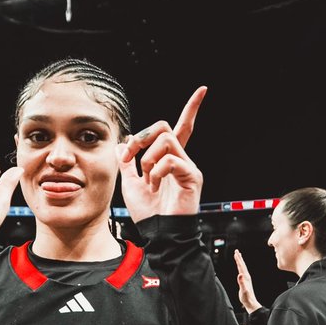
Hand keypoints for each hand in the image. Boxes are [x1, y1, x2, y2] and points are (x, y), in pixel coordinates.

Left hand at [120, 87, 206, 221]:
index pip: (181, 128)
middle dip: (142, 137)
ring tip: (147, 178)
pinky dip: (156, 171)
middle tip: (131, 158)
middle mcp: (181, 159)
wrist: (159, 235)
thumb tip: (122, 143)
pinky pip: (170, 159)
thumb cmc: (149, 213)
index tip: (203, 90)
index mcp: (169, 159)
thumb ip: (128, 163)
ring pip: (166, 139)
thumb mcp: (130, 184)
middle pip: (165, 126)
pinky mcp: (192, 176)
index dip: (191, 109)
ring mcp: (188, 167)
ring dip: (148, 156)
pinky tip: (156, 186)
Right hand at [234, 249, 261, 312]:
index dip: (238, 259)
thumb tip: (240, 274)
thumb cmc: (246, 298)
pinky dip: (240, 267)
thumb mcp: (243, 290)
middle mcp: (246, 277)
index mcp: (245, 277)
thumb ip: (241, 282)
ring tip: (238, 256)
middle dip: (239, 258)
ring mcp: (246, 279)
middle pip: (242, 265)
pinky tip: (239, 267)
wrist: (250, 303)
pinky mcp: (245, 281)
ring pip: (242, 267)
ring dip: (240, 261)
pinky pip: (242, 271)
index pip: (241, 266)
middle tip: (236, 251)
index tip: (236, 253)